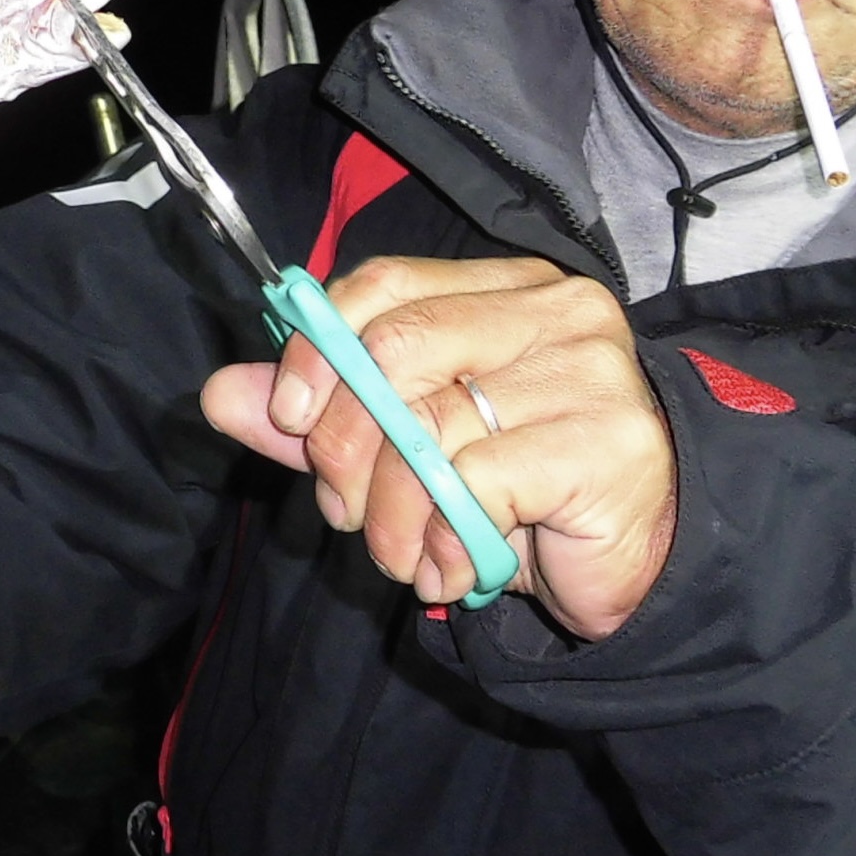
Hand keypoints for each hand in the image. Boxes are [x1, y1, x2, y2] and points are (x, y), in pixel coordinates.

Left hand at [200, 255, 676, 639]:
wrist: (636, 562)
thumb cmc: (523, 491)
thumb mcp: (410, 449)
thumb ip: (324, 417)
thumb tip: (220, 392)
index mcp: (506, 288)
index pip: (385, 285)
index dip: (320, 348)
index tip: (291, 417)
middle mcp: (554, 311)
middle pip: (396, 351)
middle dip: (346, 445)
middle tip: (345, 512)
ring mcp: (587, 371)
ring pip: (429, 431)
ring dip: (391, 517)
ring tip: (405, 556)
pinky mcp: (605, 440)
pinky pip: (476, 486)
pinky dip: (443, 544)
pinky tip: (455, 570)